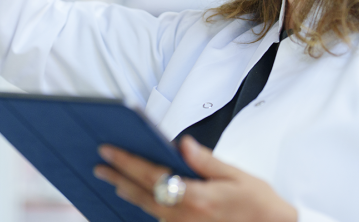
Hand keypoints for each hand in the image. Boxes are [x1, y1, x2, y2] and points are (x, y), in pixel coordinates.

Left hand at [94, 135, 296, 221]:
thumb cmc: (259, 205)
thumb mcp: (236, 176)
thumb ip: (205, 161)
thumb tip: (183, 144)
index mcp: (196, 197)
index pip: (151, 174)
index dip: (126, 162)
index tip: (108, 151)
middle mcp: (185, 216)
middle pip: (143, 194)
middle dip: (118, 177)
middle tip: (99, 165)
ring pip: (148, 209)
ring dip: (128, 193)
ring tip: (112, 181)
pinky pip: (160, 219)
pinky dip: (146, 207)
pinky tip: (138, 200)